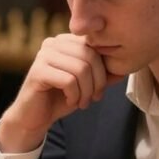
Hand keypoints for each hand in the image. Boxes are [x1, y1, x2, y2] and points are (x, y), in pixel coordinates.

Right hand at [0, 34, 123, 151]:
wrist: (34, 117)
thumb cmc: (60, 98)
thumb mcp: (87, 85)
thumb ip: (104, 75)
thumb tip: (124, 68)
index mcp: (65, 41)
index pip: (95, 47)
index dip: (103, 70)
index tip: (100, 90)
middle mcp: (53, 43)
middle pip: (90, 56)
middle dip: (97, 82)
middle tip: (94, 98)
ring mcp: (43, 55)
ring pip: (80, 69)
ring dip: (86, 91)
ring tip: (82, 102)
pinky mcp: (37, 71)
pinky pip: (68, 80)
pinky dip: (74, 95)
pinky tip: (70, 101)